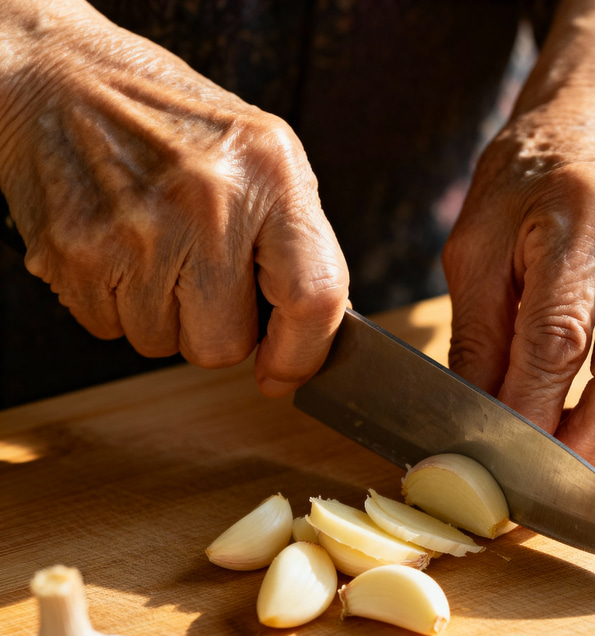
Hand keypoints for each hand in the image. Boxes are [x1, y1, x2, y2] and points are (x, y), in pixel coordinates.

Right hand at [0, 0, 347, 395]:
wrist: (60, 82)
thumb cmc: (173, 126)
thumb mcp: (263, 159)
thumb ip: (297, 245)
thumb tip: (306, 343)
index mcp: (270, 174)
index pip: (313, 296)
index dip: (302, 354)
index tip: (285, 373)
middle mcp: (207, 203)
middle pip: (224, 345)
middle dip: (215, 327)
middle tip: (199, 271)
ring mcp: (135, 231)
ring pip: (162, 345)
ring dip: (162, 314)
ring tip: (152, 247)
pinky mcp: (74, 254)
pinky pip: (110, 330)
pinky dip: (116, 303)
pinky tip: (117, 249)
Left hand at [443, 0, 594, 473]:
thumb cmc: (526, 192)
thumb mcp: (477, 251)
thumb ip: (478, 338)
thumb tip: (476, 422)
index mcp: (584, 215)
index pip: (559, 339)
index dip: (530, 413)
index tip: (499, 465)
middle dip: (585, 451)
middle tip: (540, 492)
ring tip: (569, 470)